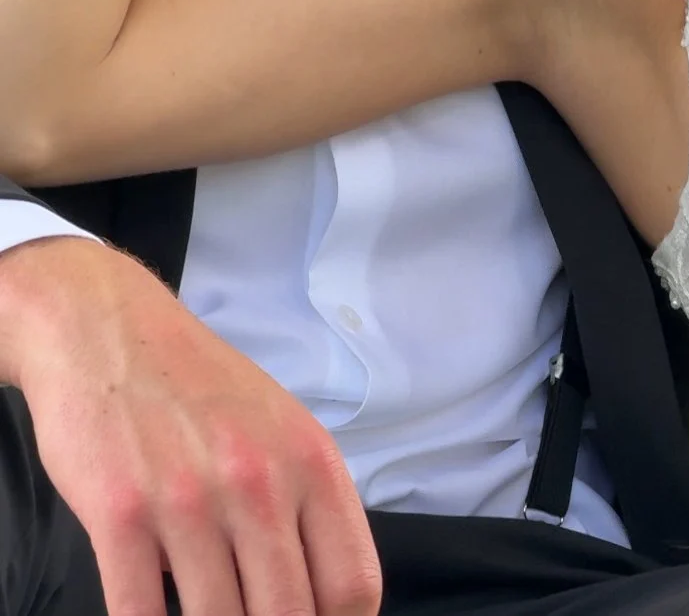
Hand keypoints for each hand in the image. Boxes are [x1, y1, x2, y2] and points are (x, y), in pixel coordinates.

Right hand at [0, 236, 381, 615]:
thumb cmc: (198, 387)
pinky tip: (152, 612)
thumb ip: (305, 510)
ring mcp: (188, 500)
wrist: (108, 329)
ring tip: (201, 612)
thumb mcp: (279, 430)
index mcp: (310, 461)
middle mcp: (258, 481)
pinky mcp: (120, 515)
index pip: (352, 586)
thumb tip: (325, 602)